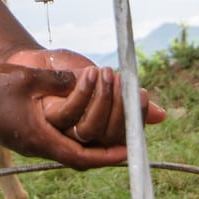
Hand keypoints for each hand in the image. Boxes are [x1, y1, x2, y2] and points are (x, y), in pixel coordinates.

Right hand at [0, 62, 124, 168]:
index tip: (130, 152)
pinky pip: (55, 138)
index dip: (108, 156)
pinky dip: (73, 132)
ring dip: (90, 138)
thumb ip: (59, 81)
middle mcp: (35, 146)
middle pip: (78, 157)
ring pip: (67, 148)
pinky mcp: (20, 134)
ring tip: (110, 126)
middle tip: (127, 138)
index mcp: (39, 139)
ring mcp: (27, 142)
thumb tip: (87, 79)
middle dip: (105, 149)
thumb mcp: (28, 79)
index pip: (82, 157)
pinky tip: (81, 118)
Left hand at [7, 49, 166, 146]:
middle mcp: (83, 137)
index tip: (142, 95)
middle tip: (126, 81)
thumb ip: (127, 99)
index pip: (125, 136)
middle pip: (109, 136)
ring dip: (101, 100)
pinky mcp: (46, 120)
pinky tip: (89, 73)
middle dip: (121, 109)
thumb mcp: (102, 84)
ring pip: (90, 129)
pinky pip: (69, 114)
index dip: (135, 120)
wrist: (38, 61)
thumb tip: (161, 115)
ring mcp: (64, 131)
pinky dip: (82, 93)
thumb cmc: (71, 74)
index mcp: (101, 130)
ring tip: (106, 72)